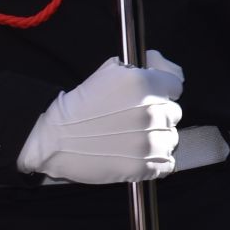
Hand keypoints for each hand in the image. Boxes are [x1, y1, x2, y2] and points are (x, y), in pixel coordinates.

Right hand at [17, 53, 184, 183]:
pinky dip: (157, 162)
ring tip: (134, 139)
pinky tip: (140, 156)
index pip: (175, 87)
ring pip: (171, 138)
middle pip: (174, 113)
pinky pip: (167, 164)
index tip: (152, 98)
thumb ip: (145, 66)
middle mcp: (151, 112)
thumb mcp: (110, 72)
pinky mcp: (143, 166)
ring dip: (158, 139)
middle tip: (135, 120)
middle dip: (158, 115)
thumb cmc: (80, 105)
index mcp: (144, 85)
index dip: (163, 91)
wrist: (54, 138)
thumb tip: (161, 63)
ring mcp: (149, 141)